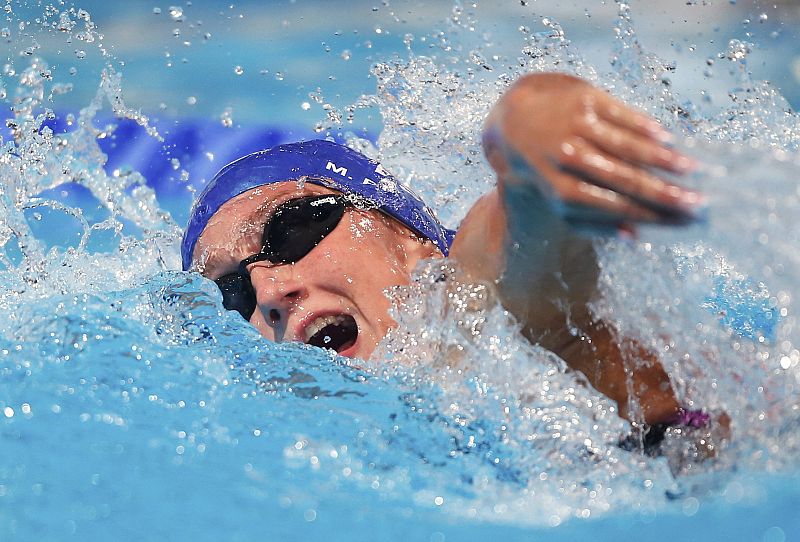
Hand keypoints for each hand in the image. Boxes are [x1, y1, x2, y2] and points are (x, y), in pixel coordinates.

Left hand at [483, 73, 705, 231]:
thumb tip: (636, 236)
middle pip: (625, 178)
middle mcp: (568, 159)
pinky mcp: (583, 100)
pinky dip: (645, 127)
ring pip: (627, 145)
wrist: (515, 122)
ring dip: (663, 159)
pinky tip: (668, 138)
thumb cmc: (547, 169)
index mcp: (562, 191)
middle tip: (698, 202)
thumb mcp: (559, 200)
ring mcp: (575, 127)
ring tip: (692, 169)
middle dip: (664, 192)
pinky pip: (621, 115)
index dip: (651, 214)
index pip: (615, 206)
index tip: (683, 221)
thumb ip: (593, 222)